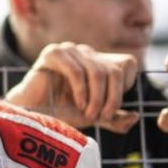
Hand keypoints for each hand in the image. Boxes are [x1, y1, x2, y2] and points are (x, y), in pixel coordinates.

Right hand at [4, 42, 138, 132]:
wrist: (32, 113)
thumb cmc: (59, 113)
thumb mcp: (93, 116)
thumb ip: (113, 117)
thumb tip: (136, 117)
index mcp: (98, 61)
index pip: (126, 65)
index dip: (123, 89)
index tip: (109, 111)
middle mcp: (86, 52)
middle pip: (114, 70)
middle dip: (111, 98)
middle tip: (100, 117)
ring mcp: (69, 49)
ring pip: (97, 71)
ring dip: (96, 97)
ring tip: (88, 114)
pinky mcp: (53, 53)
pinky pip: (76, 70)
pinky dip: (81, 90)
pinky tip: (78, 104)